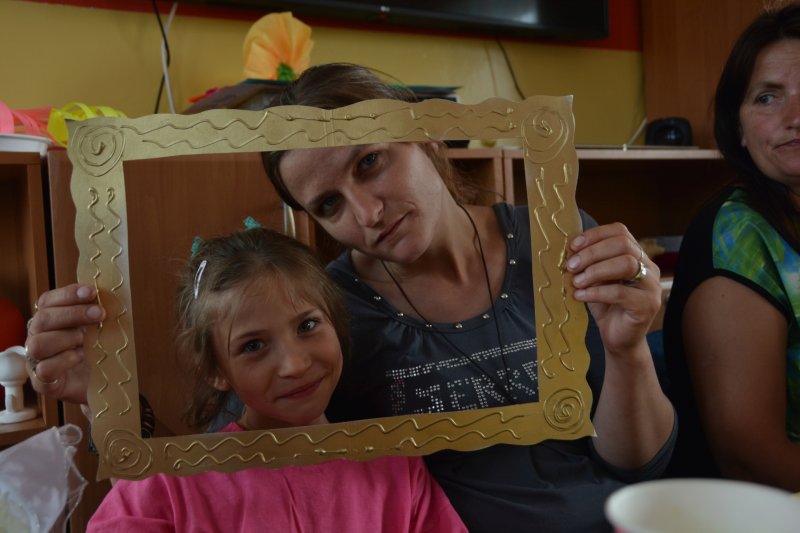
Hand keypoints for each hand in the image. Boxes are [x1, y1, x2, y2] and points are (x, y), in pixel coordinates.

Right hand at [25, 284, 105, 403]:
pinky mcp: (43, 382)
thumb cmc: (97, 354)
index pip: (47, 301)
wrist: (100, 386)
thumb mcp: (99, 330)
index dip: (68, 294)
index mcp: (50, 321)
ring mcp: (37, 360)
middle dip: (73, 313)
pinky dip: (64, 361)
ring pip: (38, 344)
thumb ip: (98, 315)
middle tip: (99, 314)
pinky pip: (44, 369)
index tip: (92, 291)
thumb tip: (110, 297)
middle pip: (43, 319)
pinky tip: (80, 357)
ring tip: (86, 340)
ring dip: (66, 338)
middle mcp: (38, 337)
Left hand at [566, 223, 661, 354]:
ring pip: (626, 264)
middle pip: (623, 245)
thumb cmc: (606, 306)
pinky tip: (580, 296)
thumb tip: (569, 248)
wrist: (618, 339)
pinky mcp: (647, 305)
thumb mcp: (594, 280)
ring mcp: (651, 286)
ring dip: (595, 271)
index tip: (573, 245)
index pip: (620, 232)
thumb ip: (587, 263)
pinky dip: (596, 292)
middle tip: (571, 265)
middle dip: (592, 252)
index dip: (595, 235)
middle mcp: (649, 267)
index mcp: (637, 256)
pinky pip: (620, 292)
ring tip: (576, 281)